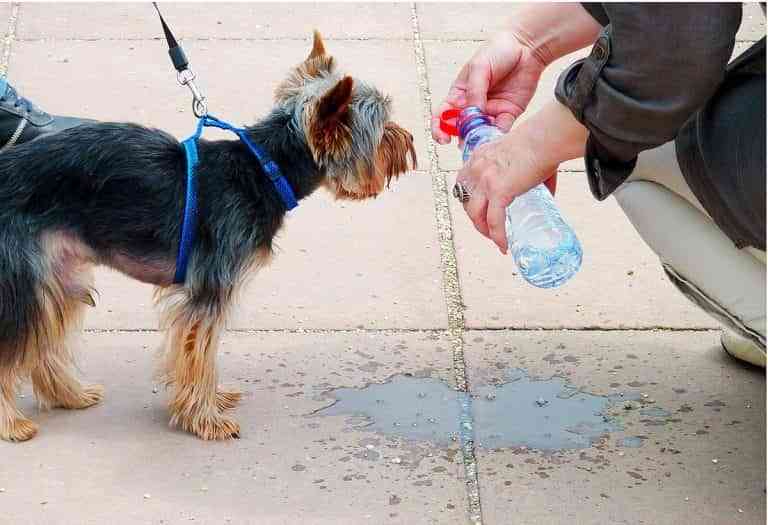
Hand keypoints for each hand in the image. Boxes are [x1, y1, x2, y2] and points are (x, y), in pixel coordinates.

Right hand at [432, 31, 547, 143]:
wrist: (526, 46)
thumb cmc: (498, 51)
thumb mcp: (479, 67)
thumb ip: (474, 92)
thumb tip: (472, 115)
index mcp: (459, 94)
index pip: (442, 115)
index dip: (439, 129)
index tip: (443, 139)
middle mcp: (472, 105)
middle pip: (460, 128)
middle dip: (461, 137)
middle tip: (466, 140)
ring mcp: (490, 111)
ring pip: (480, 132)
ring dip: (479, 138)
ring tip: (481, 138)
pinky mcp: (508, 114)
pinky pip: (500, 130)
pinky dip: (497, 136)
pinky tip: (495, 136)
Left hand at [457, 133, 555, 253]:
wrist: (545, 138)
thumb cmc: (540, 143)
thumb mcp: (520, 155)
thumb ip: (525, 173)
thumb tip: (546, 194)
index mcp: (478, 157)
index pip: (463, 183)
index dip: (469, 200)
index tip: (479, 209)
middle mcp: (476, 169)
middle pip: (466, 201)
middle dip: (475, 218)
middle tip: (489, 228)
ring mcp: (485, 181)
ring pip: (475, 215)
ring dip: (483, 230)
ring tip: (495, 238)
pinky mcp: (498, 191)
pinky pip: (494, 221)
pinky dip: (498, 236)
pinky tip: (503, 245)